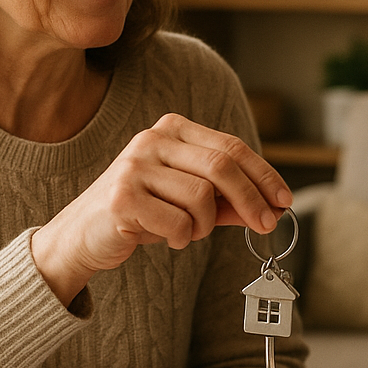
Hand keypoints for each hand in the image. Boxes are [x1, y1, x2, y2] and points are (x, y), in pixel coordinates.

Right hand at [32, 113, 291, 304]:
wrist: (82, 236)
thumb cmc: (143, 214)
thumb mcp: (191, 201)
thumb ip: (229, 200)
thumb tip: (274, 208)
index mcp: (173, 129)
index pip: (231, 147)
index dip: (263, 174)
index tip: (284, 200)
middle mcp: (152, 139)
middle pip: (222, 166)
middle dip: (252, 199)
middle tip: (268, 225)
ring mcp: (134, 165)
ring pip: (201, 198)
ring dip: (203, 225)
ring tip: (186, 231)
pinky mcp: (121, 196)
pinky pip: (177, 223)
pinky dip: (180, 238)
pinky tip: (165, 238)